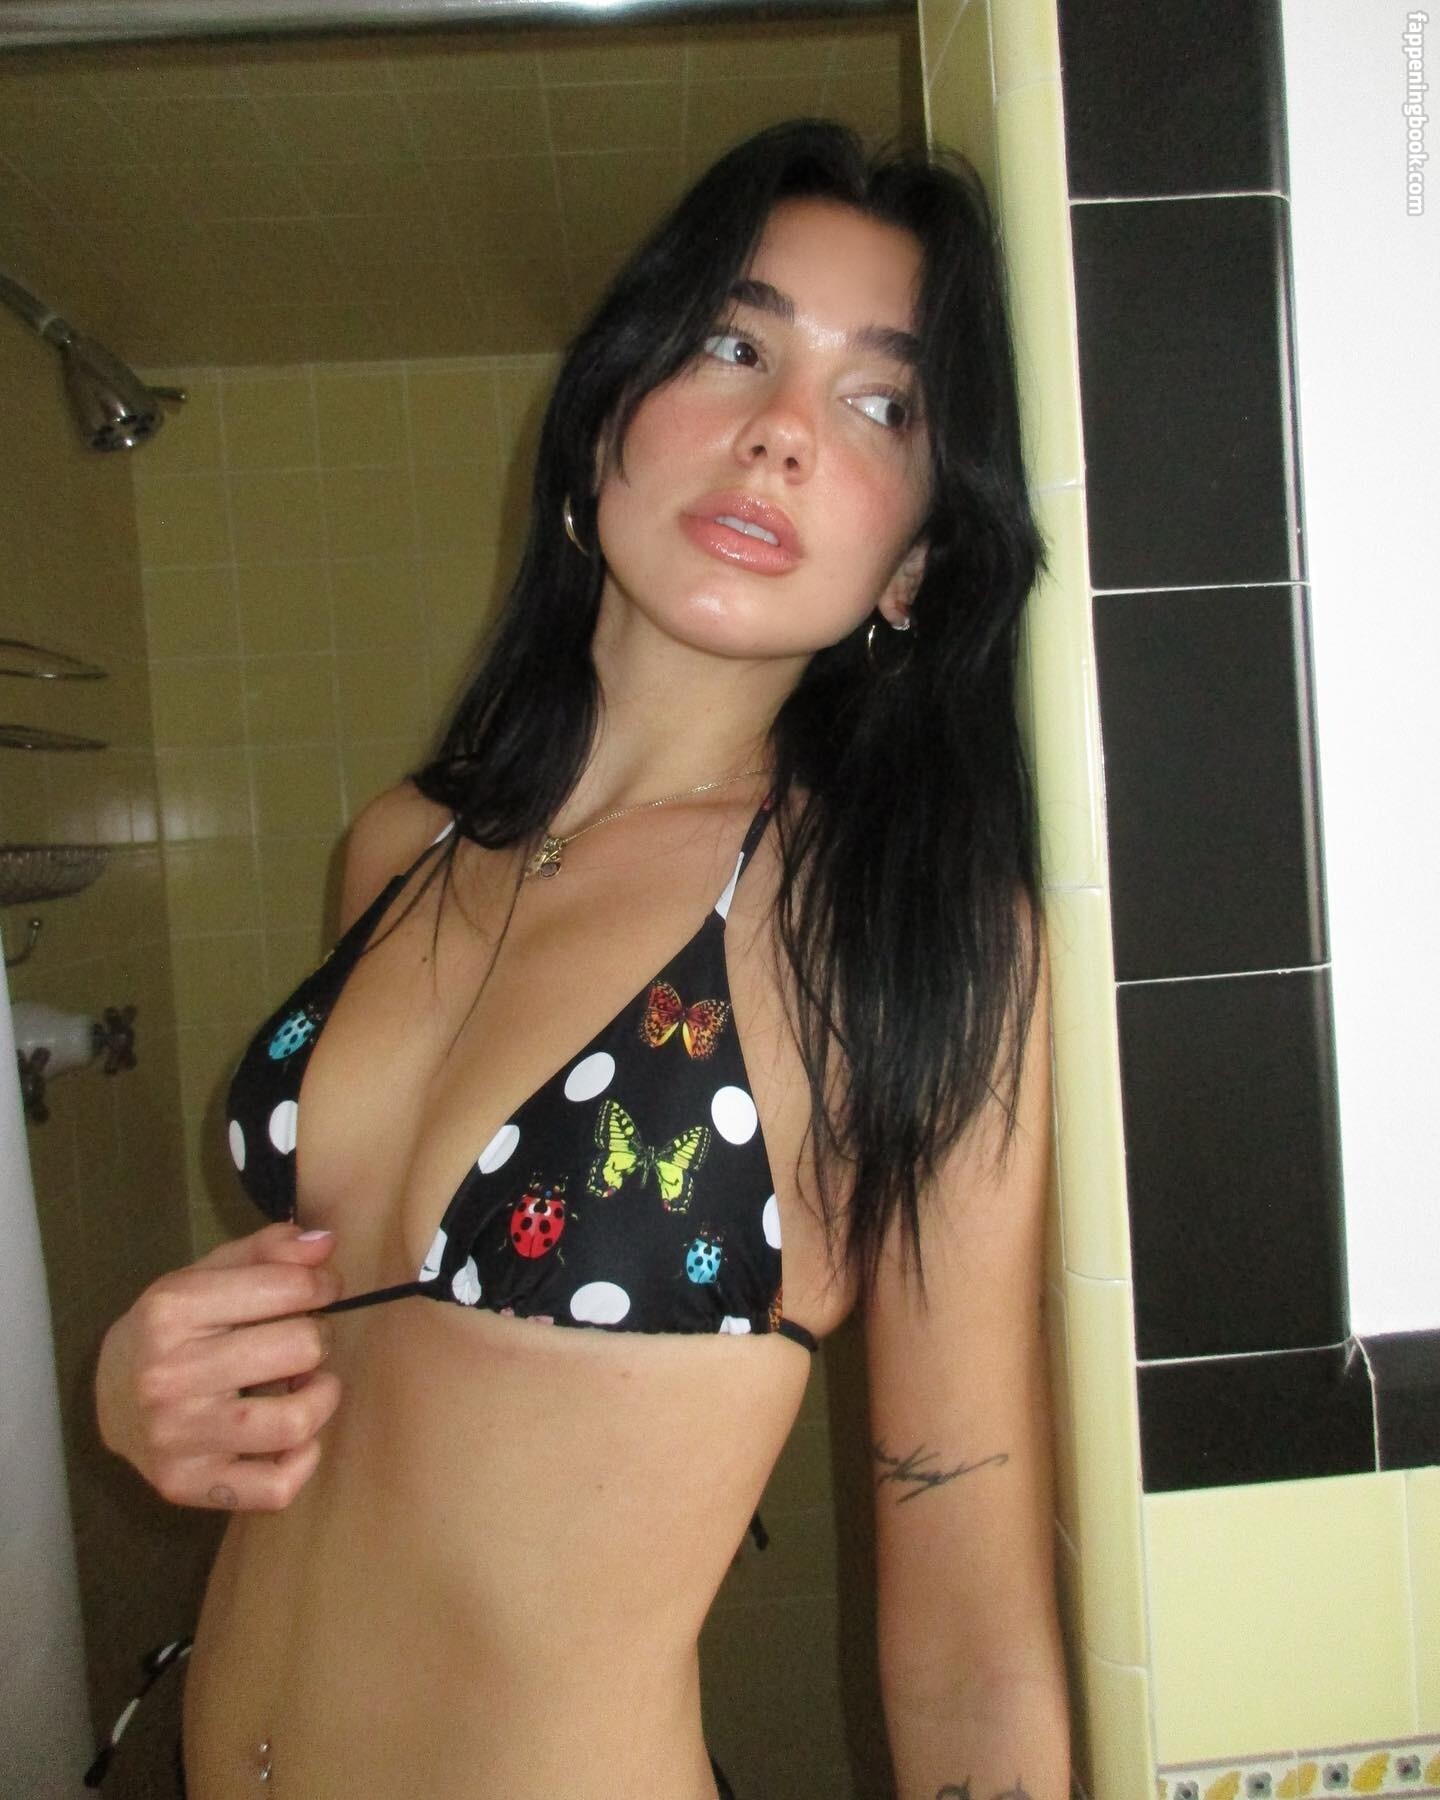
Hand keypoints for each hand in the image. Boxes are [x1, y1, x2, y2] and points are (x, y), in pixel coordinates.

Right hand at [96, 1222, 343, 1511]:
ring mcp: (176, 1438)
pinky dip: (303, 1459)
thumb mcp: (207, 1274)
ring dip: (321, 1397)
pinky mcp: (187, 1486)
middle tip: (305, 1339)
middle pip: (300, 1348)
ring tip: (305, 1383)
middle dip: (318, 1337)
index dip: (321, 1284)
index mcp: (171, 1311)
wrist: (111, 1397)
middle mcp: (168, 1377)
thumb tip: (325, 1244)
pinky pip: (277, 1486)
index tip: (320, 1290)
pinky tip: (292, 1436)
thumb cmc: (173, 1329)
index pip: (287, 1288)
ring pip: (295, 1422)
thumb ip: (268, 1251)